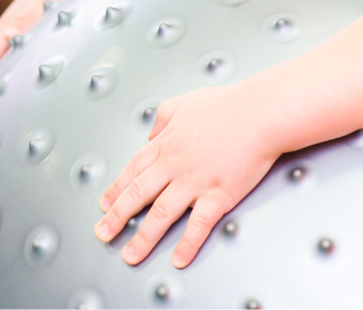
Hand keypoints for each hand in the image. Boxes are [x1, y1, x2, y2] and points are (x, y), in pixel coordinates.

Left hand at [94, 84, 280, 267]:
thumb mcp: (186, 102)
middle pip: (137, 194)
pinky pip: (199, 224)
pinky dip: (187, 244)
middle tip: (103, 234)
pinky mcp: (218, 194)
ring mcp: (195, 181)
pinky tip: (178, 259)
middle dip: (117, 217)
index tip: (104, 206)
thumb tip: (151, 133)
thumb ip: (164, 116)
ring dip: (144, 238)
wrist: (259, 113)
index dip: (115, 190)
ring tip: (131, 255)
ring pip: (161, 213)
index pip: (132, 171)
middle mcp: (174, 165)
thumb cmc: (228, 105)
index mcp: (166, 144)